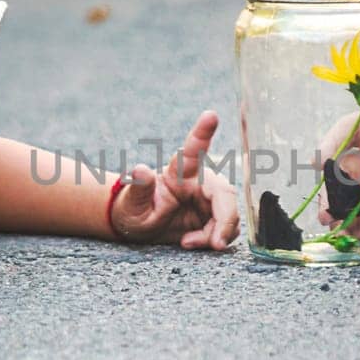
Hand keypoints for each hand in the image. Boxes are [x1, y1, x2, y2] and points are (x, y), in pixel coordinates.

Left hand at [111, 110, 239, 249]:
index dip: (203, 132)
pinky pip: (226, 228)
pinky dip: (213, 239)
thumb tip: (138, 170)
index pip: (192, 149)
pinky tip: (191, 242)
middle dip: (226, 219)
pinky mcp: (213, 214)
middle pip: (225, 193)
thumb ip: (138, 188)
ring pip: (229, 213)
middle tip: (216, 244)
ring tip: (187, 242)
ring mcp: (208, 198)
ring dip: (217, 233)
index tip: (210, 115)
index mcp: (178, 171)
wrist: (138, 226)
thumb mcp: (130, 204)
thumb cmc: (133, 210)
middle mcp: (198, 180)